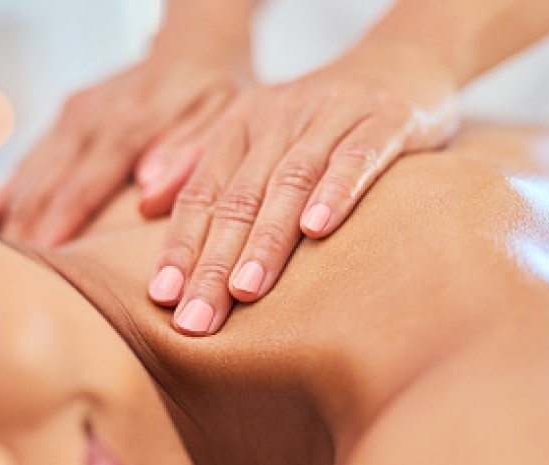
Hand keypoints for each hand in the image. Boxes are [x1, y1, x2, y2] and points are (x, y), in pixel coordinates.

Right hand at [0, 48, 251, 245]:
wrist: (198, 47)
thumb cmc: (218, 89)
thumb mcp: (221, 115)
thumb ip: (188, 153)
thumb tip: (150, 190)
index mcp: (130, 122)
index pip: (85, 182)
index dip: (60, 223)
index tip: (42, 259)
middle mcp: (92, 116)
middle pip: (48, 182)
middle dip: (27, 229)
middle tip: (11, 277)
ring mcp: (74, 116)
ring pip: (31, 171)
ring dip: (10, 214)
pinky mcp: (67, 119)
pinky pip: (30, 159)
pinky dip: (5, 189)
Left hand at [146, 44, 459, 334]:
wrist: (404, 61)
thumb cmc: (322, 116)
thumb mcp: (259, 132)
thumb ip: (202, 163)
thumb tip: (145, 202)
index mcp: (242, 123)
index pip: (202, 193)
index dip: (180, 245)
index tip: (163, 298)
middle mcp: (280, 115)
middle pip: (239, 197)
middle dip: (214, 262)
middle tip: (197, 319)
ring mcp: (333, 114)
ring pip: (291, 181)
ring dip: (266, 239)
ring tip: (245, 290)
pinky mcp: (385, 119)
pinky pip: (357, 157)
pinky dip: (337, 191)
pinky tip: (319, 229)